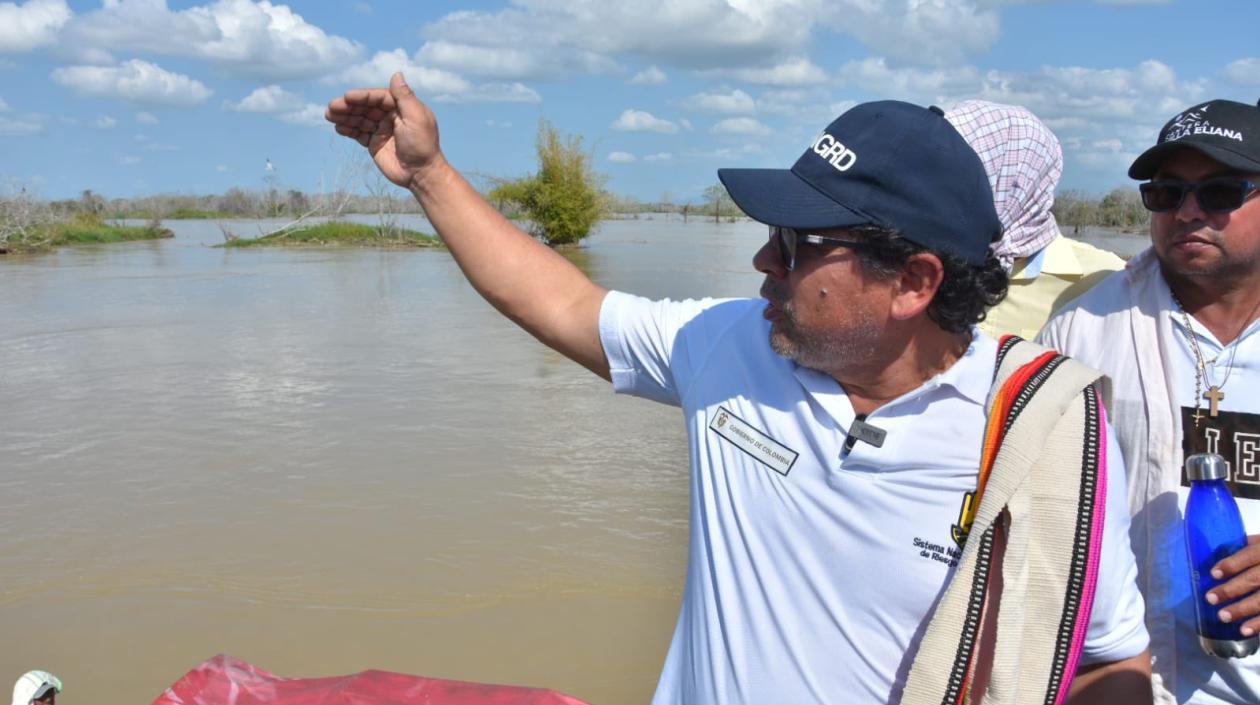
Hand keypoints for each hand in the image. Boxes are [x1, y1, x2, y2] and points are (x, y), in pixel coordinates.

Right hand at [325, 72, 441, 187]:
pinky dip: (348, 130)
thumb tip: (397, 73)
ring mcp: (382, 130)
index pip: (378, 97)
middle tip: (332, 107)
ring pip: (360, 119)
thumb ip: (404, 96)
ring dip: (345, 117)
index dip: (362, 96)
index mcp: (402, 107)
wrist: (421, 174)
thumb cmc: (422, 145)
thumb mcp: (416, 117)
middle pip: (366, 107)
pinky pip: (359, 133)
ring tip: (329, 115)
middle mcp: (391, 116)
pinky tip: (338, 127)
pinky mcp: (375, 144)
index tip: (347, 97)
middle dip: (349, 106)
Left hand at [1207, 534, 1259, 635]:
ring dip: (1243, 609)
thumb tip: (1214, 554)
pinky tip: (1245, 630)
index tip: (1213, 574)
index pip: (1250, 554)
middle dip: (1232, 589)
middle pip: (1255, 579)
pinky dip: (1259, 624)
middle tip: (1210, 598)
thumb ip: (1245, 547)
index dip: (1232, 564)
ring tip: (1223, 616)